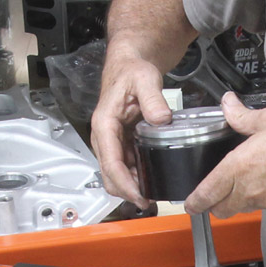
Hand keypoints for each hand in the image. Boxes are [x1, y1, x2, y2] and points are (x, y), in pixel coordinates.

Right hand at [91, 46, 172, 206]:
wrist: (128, 65)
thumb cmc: (131, 71)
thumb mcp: (145, 80)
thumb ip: (153, 99)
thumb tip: (161, 119)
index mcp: (105, 124)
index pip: (111, 163)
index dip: (125, 184)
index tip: (139, 197)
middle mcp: (104, 136)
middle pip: (110, 175)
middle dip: (127, 192)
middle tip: (149, 202)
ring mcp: (111, 141)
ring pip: (115, 174)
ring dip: (131, 186)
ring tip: (151, 194)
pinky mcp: (119, 142)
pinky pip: (123, 166)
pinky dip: (134, 176)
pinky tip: (149, 180)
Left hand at [185, 93, 265, 217]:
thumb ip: (242, 116)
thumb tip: (228, 105)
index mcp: (239, 167)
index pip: (206, 195)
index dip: (193, 202)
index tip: (189, 203)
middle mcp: (250, 189)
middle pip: (221, 210)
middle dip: (214, 204)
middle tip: (214, 193)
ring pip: (243, 208)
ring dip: (239, 200)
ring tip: (248, 179)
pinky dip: (264, 197)